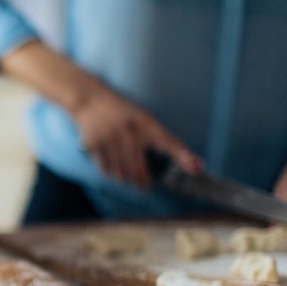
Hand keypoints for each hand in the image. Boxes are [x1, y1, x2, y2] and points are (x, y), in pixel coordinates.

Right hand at [71, 89, 201, 187]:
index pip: (169, 142)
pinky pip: (105, 170)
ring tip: (124, 171)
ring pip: (120, 174)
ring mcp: (110, 137)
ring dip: (124, 177)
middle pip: (138, 170)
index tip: (196, 168)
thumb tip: (186, 165)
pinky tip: (110, 163)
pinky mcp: (94, 144)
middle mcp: (129, 130)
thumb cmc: (122, 114)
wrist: (91, 100)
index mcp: (147, 123)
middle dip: (142, 182)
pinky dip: (109, 172)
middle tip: (144, 184)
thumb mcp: (143, 119)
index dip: (183, 156)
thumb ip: (160, 140)